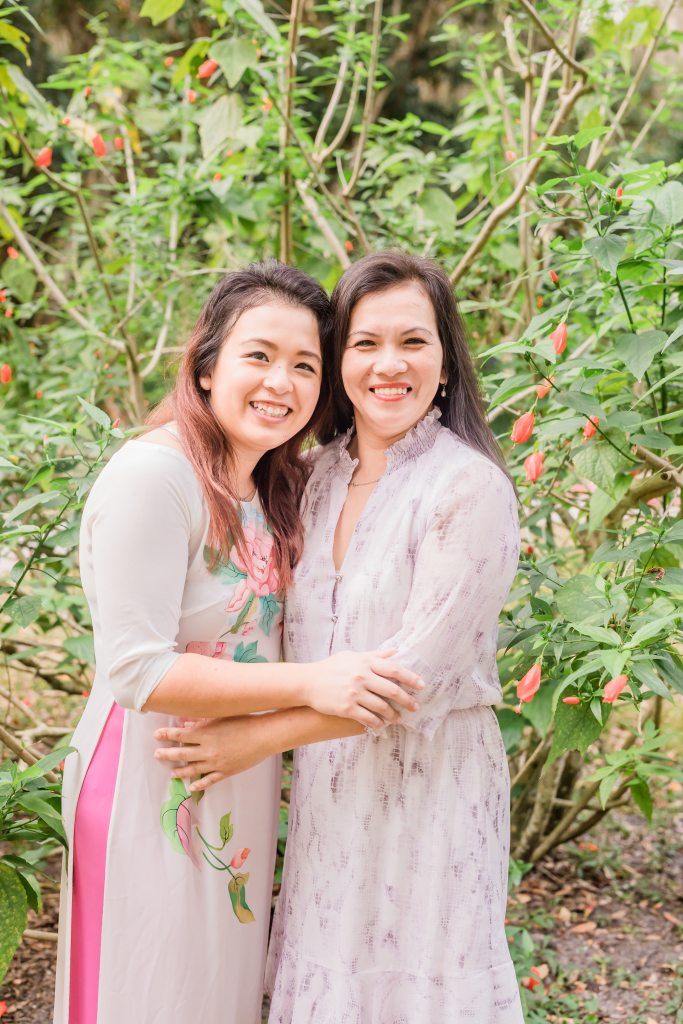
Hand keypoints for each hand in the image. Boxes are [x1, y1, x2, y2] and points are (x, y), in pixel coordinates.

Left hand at [154, 716, 270, 792]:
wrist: (264, 736)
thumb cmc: (244, 721)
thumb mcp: (221, 718)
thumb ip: (202, 723)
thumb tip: (185, 725)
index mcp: (206, 734)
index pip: (180, 735)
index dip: (167, 735)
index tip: (156, 734)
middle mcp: (208, 750)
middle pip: (182, 753)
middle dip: (167, 754)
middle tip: (157, 754)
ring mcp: (216, 762)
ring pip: (193, 769)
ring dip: (180, 770)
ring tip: (171, 773)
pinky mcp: (226, 771)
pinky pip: (209, 780)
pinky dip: (199, 784)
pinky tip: (191, 787)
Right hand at [303, 648, 423, 729]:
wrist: (307, 682)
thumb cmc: (330, 668)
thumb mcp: (352, 656)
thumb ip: (374, 655)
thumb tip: (395, 651)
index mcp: (364, 662)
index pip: (394, 669)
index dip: (410, 677)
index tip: (421, 685)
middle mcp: (361, 676)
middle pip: (391, 690)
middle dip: (407, 700)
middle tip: (415, 707)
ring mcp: (354, 693)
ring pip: (382, 707)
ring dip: (393, 715)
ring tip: (399, 719)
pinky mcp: (346, 708)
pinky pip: (368, 718)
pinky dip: (377, 723)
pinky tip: (381, 725)